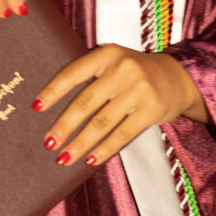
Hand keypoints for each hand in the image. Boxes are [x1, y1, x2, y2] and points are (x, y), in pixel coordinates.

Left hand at [33, 44, 208, 168]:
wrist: (179, 77)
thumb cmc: (135, 74)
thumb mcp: (114, 64)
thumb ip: (90, 77)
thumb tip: (53, 108)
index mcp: (107, 54)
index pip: (73, 73)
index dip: (53, 91)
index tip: (36, 108)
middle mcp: (122, 69)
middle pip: (85, 102)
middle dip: (64, 126)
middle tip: (48, 143)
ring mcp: (138, 89)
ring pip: (102, 122)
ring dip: (80, 143)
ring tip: (64, 158)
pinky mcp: (151, 110)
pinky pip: (122, 134)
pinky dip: (104, 149)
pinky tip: (91, 160)